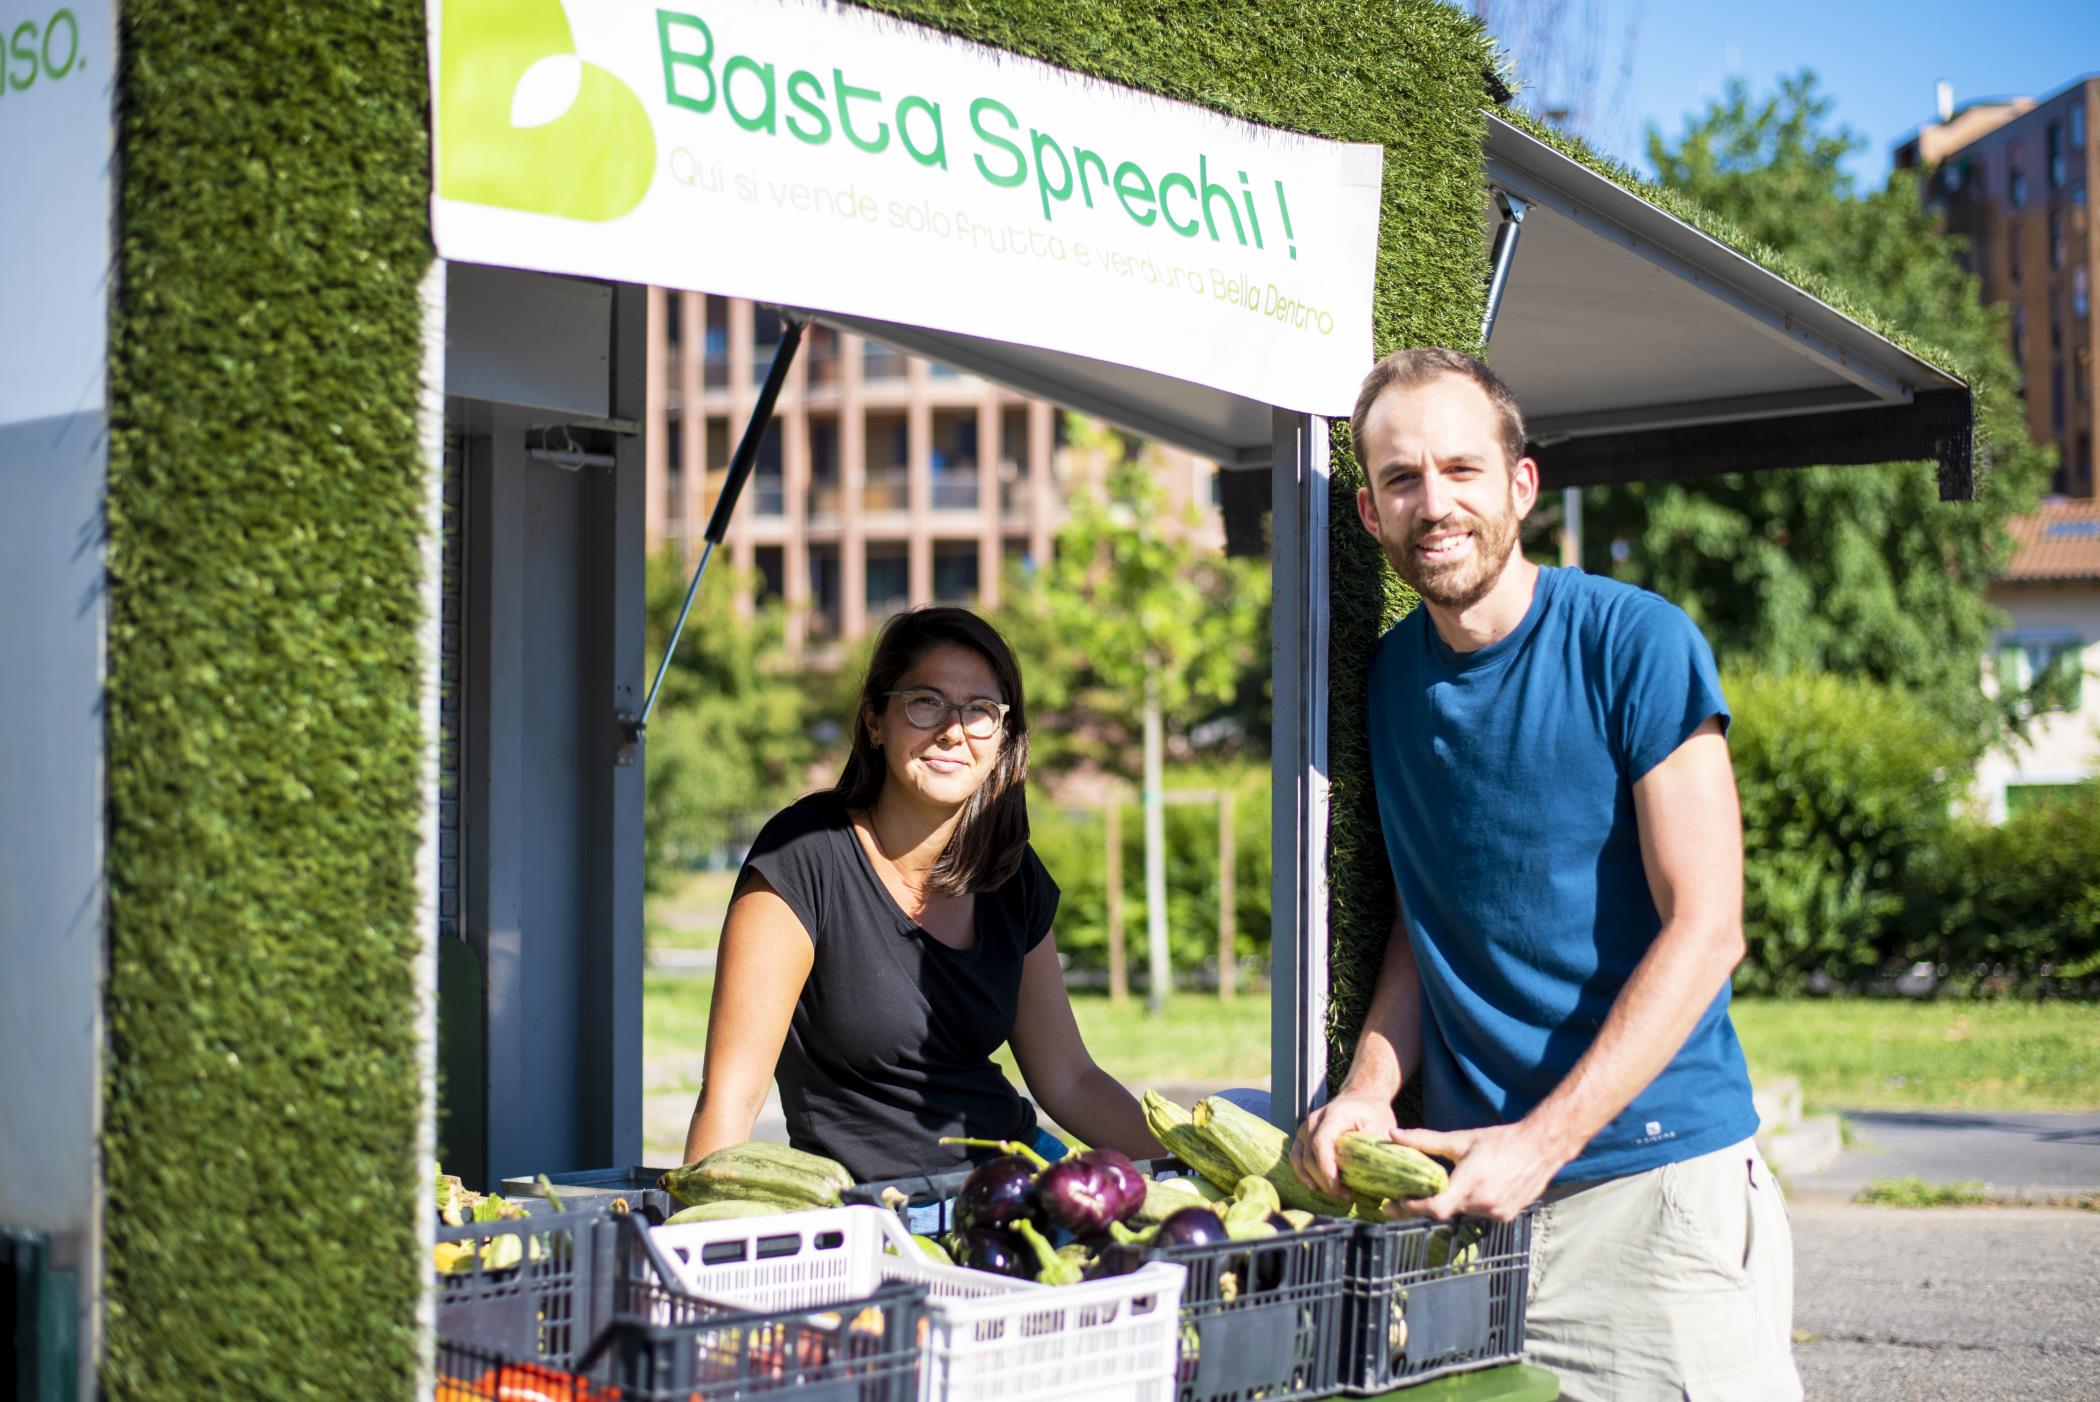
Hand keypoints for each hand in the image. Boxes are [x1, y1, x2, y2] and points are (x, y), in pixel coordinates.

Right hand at [1290, 1090, 1398, 1199]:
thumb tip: (1385, 1172)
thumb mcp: (1382, 1124)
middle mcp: (1314, 1121)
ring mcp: (1306, 1129)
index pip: (1321, 1142)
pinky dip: (1304, 1175)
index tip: (1337, 1186)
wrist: (1361, 1096)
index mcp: (1334, 1116)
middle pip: (1310, 1156)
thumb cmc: (1372, 1111)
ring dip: (1315, 1180)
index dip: (1325, 1166)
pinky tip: (1316, 1187)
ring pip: (1300, 1159)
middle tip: (1347, 1196)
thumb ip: (1379, 1147)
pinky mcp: (1303, 1137)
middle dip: (1325, 1181)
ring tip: (1337, 1194)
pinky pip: (1297, 1158)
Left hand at [1386, 1121, 1569, 1222]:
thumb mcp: (1460, 1140)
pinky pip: (1478, 1215)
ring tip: (1438, 1190)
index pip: (1435, 1207)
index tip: (1392, 1204)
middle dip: (1425, 1204)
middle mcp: (1484, 1202)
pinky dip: (1468, 1205)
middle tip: (1406, 1196)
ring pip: (1461, 1214)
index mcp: (1470, 1182)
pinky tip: (1467, 1192)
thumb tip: (1393, 1134)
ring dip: (1449, 1204)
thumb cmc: (1500, 1141)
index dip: (1411, 1208)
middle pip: (1445, 1211)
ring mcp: (1497, 1213)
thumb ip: (1425, 1140)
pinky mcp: (1507, 1216)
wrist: (1541, 1148)